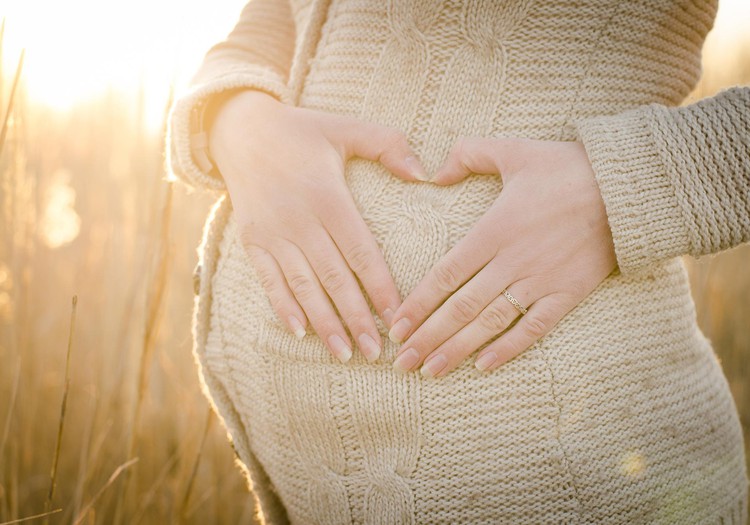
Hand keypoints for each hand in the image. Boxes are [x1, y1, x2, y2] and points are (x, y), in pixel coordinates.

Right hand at [209, 90, 426, 362]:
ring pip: (303, 286)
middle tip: (376, 352)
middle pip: (334, 278)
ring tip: (344, 353)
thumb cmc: (301, 131)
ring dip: (325, 322)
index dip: (380, 287)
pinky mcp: (252, 240)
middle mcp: (299, 219)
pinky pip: (268, 280)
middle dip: (357, 318)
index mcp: (327, 196)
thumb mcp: (345, 127)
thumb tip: (425, 174)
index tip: (398, 318)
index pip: (361, 251)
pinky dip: (283, 306)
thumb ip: (387, 145)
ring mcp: (272, 233)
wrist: (240, 130)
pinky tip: (301, 331)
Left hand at [387, 138, 616, 376]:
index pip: (445, 275)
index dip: (418, 304)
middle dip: (428, 337)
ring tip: (431, 371)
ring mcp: (540, 281)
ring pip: (491, 323)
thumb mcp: (513, 150)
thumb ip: (468, 154)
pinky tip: (484, 367)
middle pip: (461, 307)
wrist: (627, 187)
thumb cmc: (567, 167)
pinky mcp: (568, 294)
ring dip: (458, 349)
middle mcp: (511, 262)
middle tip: (402, 363)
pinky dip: (509, 349)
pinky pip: (535, 328)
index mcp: (493, 231)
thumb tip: (433, 173)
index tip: (395, 327)